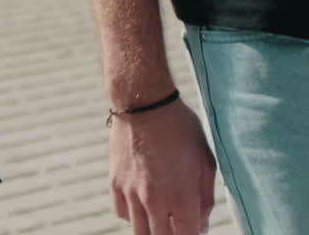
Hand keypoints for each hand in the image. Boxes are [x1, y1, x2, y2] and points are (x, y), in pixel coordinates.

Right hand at [110, 99, 215, 233]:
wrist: (144, 100)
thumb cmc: (179, 126)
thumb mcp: (205, 158)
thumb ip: (206, 196)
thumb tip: (202, 222)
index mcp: (181, 197)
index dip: (194, 234)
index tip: (194, 226)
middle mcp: (155, 201)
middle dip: (172, 233)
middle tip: (176, 221)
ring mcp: (132, 193)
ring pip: (140, 232)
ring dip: (152, 228)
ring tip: (160, 215)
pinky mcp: (115, 182)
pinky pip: (122, 213)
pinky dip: (133, 214)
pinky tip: (141, 200)